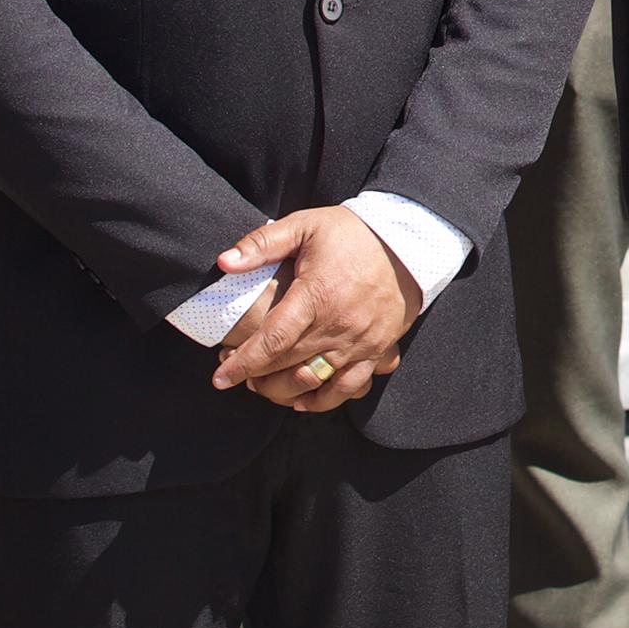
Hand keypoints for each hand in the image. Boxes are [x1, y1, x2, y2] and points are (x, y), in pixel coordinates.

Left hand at [211, 204, 421, 414]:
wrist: (409, 241)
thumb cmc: (352, 233)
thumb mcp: (306, 226)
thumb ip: (263, 244)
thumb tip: (224, 262)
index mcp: (318, 295)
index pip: (272, 340)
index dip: (243, 363)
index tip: (219, 377)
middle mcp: (340, 325)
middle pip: (289, 366)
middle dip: (256, 377)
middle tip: (237, 375)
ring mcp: (362, 342)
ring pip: (316, 383)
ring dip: (284, 392)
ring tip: (264, 388)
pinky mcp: (378, 350)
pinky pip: (350, 388)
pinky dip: (324, 400)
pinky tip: (304, 401)